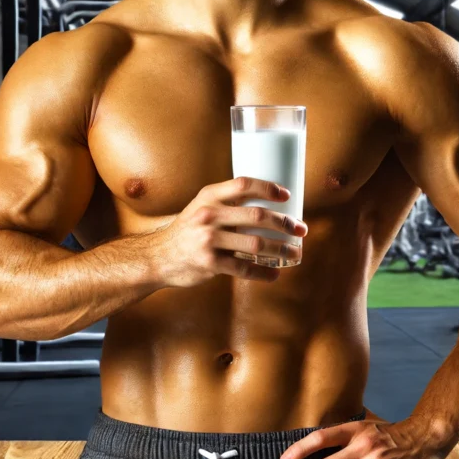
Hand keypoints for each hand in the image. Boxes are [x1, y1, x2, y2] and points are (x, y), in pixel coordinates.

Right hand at [150, 177, 306, 286]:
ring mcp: (208, 240)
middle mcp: (209, 215)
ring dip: (282, 249)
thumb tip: (268, 202)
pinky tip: (275, 273)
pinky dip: (264, 273)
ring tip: (295, 252)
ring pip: (256, 244)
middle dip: (285, 223)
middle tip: (301, 229)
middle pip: (257, 216)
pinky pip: (245, 268)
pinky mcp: (210, 263)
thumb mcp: (202, 207)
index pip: (244, 185)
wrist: (158, 256)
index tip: (287, 196)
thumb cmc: (188, 230)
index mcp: (209, 197)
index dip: (269, 188)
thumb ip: (228, 203)